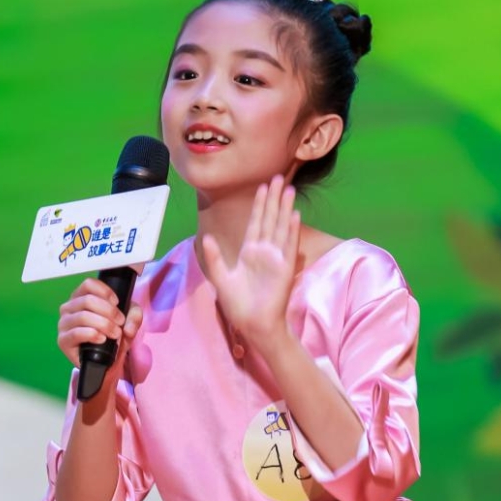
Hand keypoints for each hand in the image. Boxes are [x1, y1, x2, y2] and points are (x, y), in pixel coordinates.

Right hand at [57, 278, 142, 378]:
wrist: (106, 360)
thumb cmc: (113, 335)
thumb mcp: (129, 321)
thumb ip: (134, 316)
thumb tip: (128, 327)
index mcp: (81, 297)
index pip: (88, 284)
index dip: (105, 292)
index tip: (117, 303)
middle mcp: (69, 308)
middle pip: (87, 300)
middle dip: (109, 311)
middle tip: (120, 323)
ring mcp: (64, 324)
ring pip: (83, 316)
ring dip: (104, 324)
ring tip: (115, 333)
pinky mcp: (63, 340)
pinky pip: (76, 333)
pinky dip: (92, 334)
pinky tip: (102, 339)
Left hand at [202, 175, 299, 356]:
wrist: (253, 323)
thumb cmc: (238, 304)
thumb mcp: (220, 279)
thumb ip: (214, 258)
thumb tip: (206, 238)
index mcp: (249, 252)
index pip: (256, 222)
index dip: (260, 205)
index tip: (263, 187)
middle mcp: (265, 251)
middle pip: (271, 219)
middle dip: (274, 199)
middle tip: (279, 177)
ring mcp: (276, 258)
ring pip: (281, 227)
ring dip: (285, 208)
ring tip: (289, 189)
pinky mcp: (285, 267)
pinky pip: (289, 244)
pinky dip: (291, 229)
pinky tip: (294, 214)